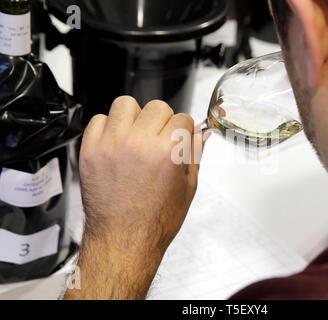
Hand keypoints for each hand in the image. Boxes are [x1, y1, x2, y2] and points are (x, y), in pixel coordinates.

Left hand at [65, 97, 204, 298]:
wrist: (123, 241)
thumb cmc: (154, 222)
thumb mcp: (187, 188)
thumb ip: (194, 156)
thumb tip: (200, 136)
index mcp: (168, 152)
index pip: (182, 118)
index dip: (184, 129)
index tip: (180, 136)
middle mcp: (139, 144)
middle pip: (157, 107)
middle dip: (164, 121)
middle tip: (160, 138)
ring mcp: (112, 146)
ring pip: (126, 104)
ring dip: (135, 117)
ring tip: (136, 136)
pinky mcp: (90, 152)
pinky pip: (98, 120)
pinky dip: (109, 127)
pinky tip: (117, 143)